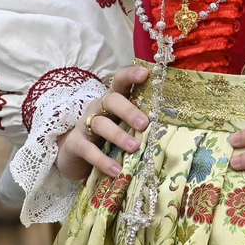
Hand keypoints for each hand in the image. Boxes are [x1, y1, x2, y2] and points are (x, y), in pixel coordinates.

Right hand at [56, 66, 149, 181]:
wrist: (73, 156)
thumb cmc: (106, 140)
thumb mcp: (122, 129)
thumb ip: (139, 126)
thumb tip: (172, 131)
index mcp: (112, 102)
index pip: (120, 82)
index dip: (130, 75)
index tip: (145, 74)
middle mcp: (98, 109)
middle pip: (111, 100)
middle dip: (128, 110)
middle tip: (144, 124)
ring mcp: (85, 125)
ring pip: (101, 124)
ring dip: (118, 135)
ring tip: (134, 148)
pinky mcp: (75, 144)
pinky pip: (88, 149)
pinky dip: (103, 161)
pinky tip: (116, 170)